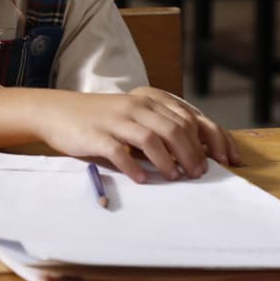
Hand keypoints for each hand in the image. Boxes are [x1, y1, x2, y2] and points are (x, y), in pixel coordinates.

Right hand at [36, 88, 239, 184]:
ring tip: (174, 177)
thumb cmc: (100, 119)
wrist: (57, 111)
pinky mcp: (96, 135)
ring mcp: (115, 120)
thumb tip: (193, 153)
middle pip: (174, 129)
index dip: (208, 140)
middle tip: (197, 174)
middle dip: (191, 154)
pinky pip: (119, 151)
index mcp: (148, 100)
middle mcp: (134, 107)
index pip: (188, 118)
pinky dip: (133, 167)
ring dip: (167, 161)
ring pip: (150, 138)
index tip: (222, 161)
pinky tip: (141, 179)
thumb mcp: (132, 116)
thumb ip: (158, 127)